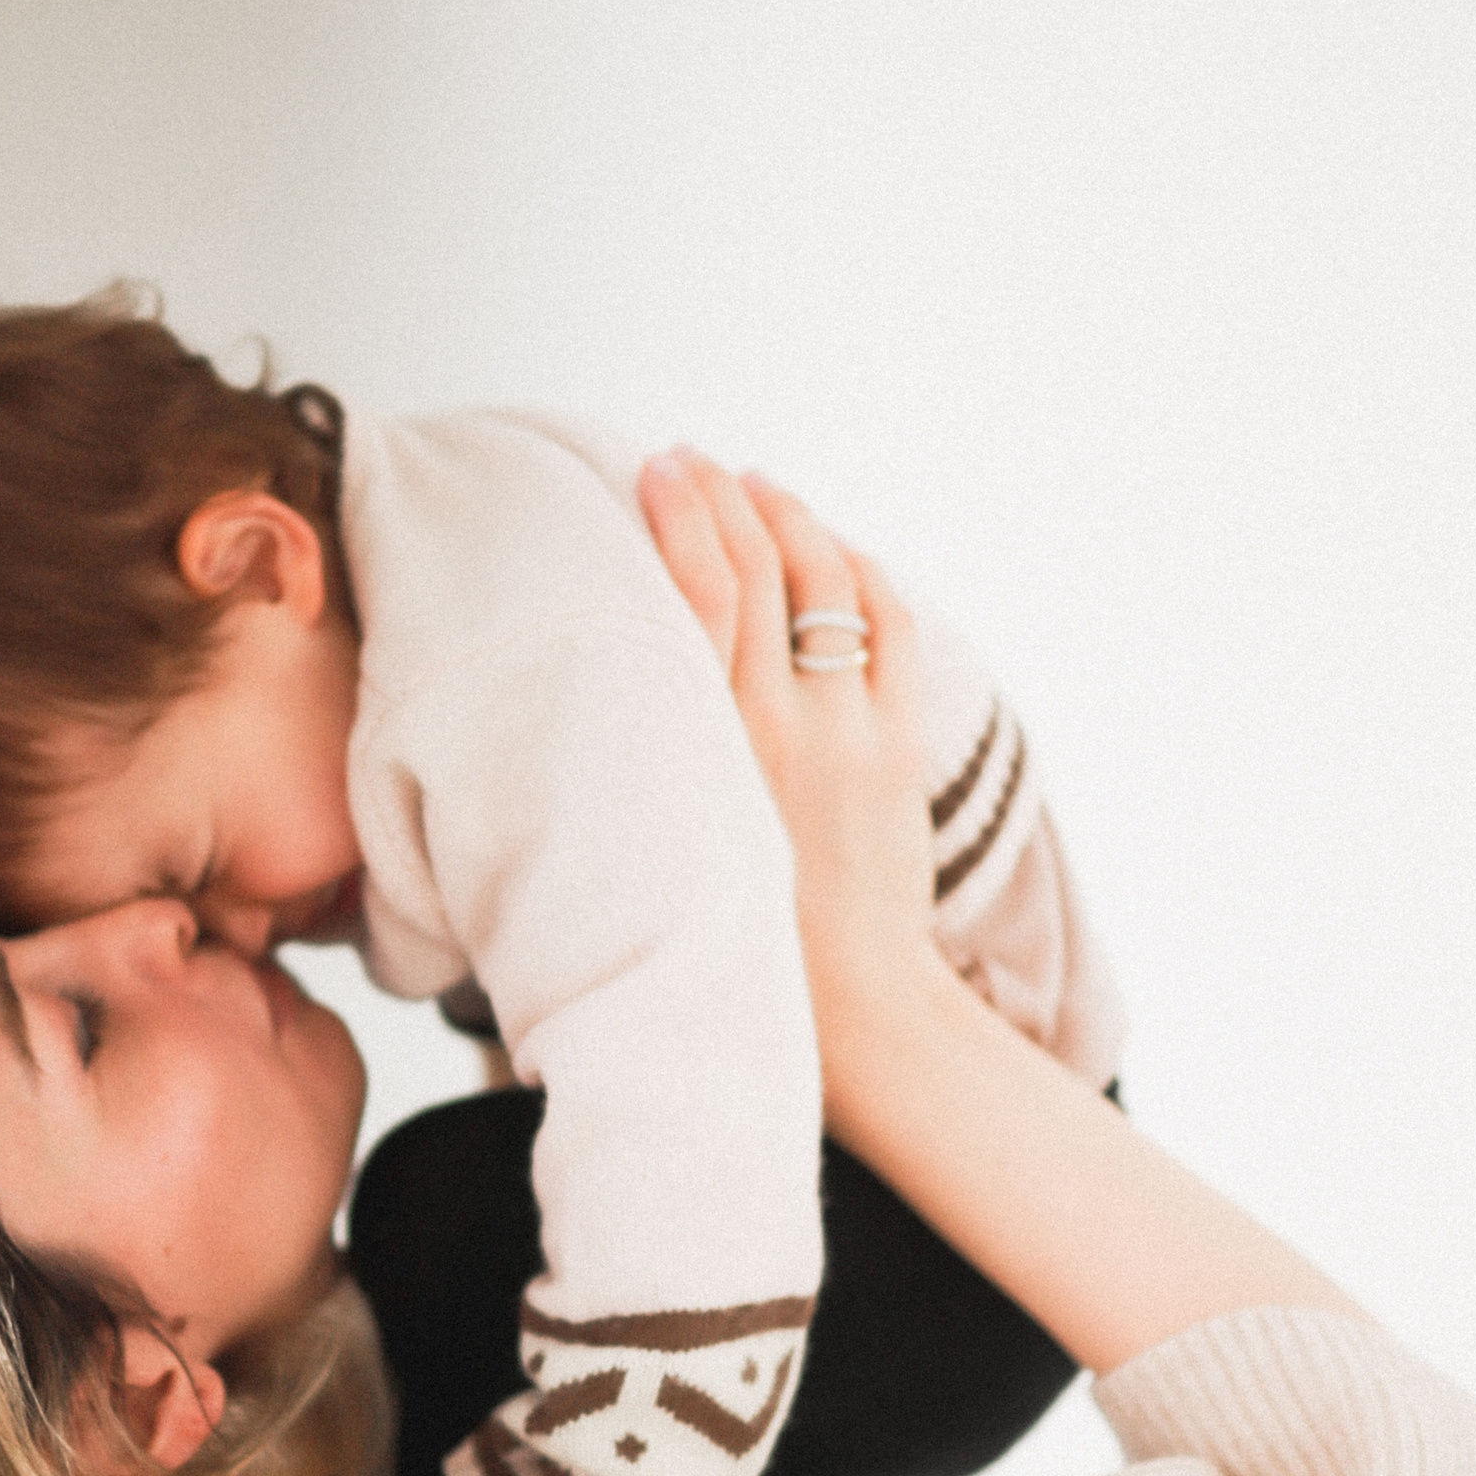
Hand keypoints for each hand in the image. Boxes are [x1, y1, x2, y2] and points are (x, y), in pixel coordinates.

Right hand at [638, 452, 943, 1094]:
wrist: (854, 1015)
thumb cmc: (738, 950)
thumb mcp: (662, 850)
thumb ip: (629, 771)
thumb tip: (576, 710)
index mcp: (708, 752)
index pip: (693, 593)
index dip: (676, 515)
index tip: (653, 470)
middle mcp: (780, 727)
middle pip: (755, 566)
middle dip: (721, 496)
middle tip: (688, 461)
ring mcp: (851, 731)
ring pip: (826, 579)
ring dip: (790, 517)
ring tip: (756, 486)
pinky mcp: (899, 745)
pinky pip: (887, 622)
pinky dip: (859, 570)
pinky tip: (831, 547)